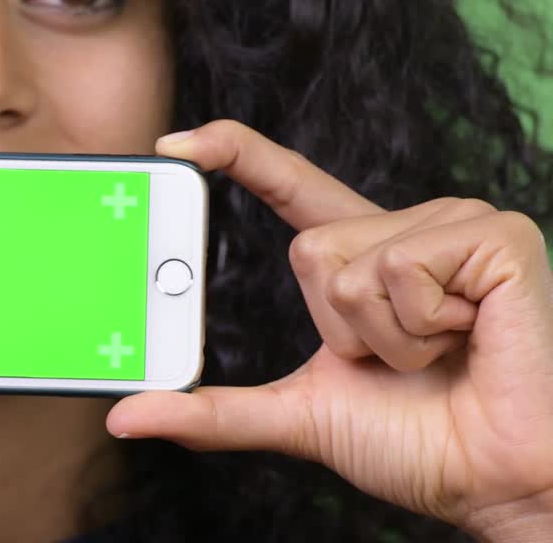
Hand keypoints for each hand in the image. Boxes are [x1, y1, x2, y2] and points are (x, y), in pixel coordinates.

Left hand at [106, 120, 552, 537]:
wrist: (492, 482)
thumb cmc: (416, 443)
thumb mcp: (296, 414)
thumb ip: (212, 410)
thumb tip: (127, 416)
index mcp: (365, 255)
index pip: (288, 185)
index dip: (234, 154)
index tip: (172, 143)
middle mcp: (407, 227)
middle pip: (308, 248)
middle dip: (340, 328)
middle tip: (401, 360)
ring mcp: (456, 222)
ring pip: (347, 262)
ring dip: (382, 336)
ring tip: (440, 353)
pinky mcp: (498, 235)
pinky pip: (400, 271)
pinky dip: (421, 328)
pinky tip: (470, 339)